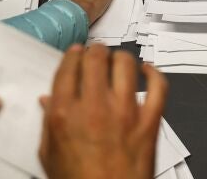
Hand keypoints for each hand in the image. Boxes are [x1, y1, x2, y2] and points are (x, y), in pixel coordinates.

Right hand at [39, 44, 168, 178]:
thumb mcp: (49, 156)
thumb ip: (47, 123)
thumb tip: (48, 100)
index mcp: (65, 114)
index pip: (68, 67)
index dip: (72, 55)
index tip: (76, 53)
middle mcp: (95, 106)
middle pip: (96, 58)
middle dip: (95, 51)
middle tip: (96, 54)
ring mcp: (125, 112)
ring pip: (125, 64)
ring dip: (120, 58)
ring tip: (117, 61)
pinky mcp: (149, 121)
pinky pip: (159, 87)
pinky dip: (155, 73)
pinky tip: (148, 70)